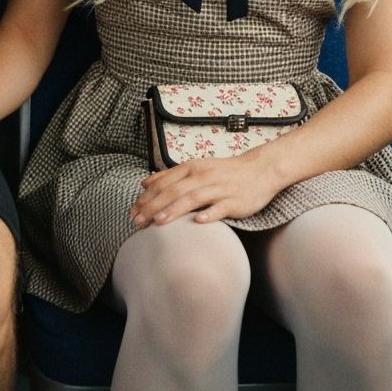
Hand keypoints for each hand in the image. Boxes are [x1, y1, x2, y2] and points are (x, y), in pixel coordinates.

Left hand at [131, 151, 280, 225]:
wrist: (259, 170)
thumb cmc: (224, 172)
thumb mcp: (196, 168)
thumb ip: (170, 175)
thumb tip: (145, 183)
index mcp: (191, 168)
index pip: (164, 183)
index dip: (147, 197)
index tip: (132, 211)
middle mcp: (203, 176)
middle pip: (174, 191)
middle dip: (154, 206)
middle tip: (138, 221)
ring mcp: (219, 188)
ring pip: (193, 198)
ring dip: (175, 210)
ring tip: (159, 222)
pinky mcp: (235, 201)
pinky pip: (221, 207)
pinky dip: (209, 214)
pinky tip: (198, 222)